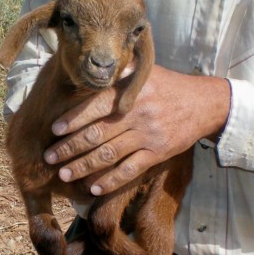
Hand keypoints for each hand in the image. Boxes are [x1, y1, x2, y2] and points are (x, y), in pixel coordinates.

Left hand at [44, 65, 230, 194]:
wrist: (204, 103)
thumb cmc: (167, 85)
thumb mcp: (144, 71)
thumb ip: (118, 72)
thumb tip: (88, 66)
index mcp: (130, 92)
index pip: (95, 106)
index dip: (73, 119)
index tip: (54, 130)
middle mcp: (137, 114)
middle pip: (97, 134)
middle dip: (69, 148)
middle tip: (50, 158)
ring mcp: (148, 135)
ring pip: (109, 154)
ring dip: (84, 167)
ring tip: (64, 175)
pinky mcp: (158, 153)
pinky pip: (131, 170)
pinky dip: (111, 180)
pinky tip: (94, 188)